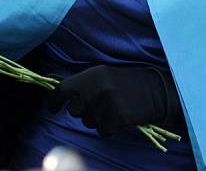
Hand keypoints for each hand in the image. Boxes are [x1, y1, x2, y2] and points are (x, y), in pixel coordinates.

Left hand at [48, 65, 176, 136]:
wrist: (154, 91)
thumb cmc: (125, 81)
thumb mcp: (102, 74)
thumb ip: (83, 83)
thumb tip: (63, 95)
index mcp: (90, 76)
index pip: (63, 89)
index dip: (54, 100)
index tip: (51, 108)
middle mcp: (95, 90)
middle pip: (74, 110)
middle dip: (82, 110)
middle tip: (97, 103)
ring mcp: (104, 106)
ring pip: (87, 122)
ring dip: (96, 118)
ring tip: (111, 107)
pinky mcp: (115, 120)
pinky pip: (102, 130)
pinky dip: (108, 127)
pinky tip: (119, 117)